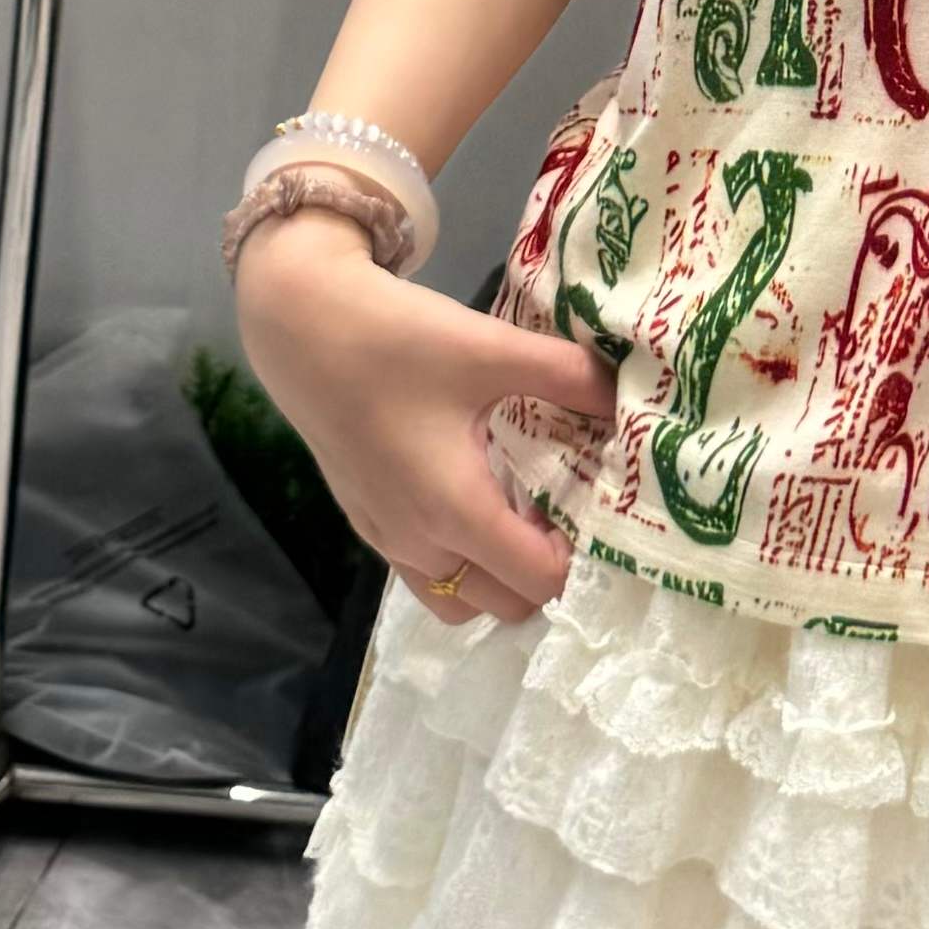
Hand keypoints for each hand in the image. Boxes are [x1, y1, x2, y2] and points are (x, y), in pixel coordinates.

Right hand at [234, 211, 618, 627]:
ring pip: (458, 597)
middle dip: (547, 575)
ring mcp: (385, 537)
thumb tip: (626, 395)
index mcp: (455, 510)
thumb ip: (567, 375)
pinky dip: (460, 560)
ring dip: (499, 578)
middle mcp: (418, 542)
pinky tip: (478, 495)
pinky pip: (423, 572)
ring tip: (529, 514)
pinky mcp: (365, 518)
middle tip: (575, 512)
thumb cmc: (399, 340)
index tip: (605, 515)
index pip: (538, 582)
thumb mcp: (492, 347)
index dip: (582, 560)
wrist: (302, 325)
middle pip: (502, 604)